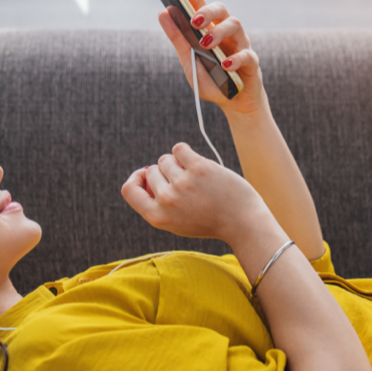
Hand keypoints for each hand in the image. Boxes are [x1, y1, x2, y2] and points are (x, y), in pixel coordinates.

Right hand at [121, 142, 269, 243]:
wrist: (242, 221)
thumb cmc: (210, 221)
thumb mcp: (177, 222)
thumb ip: (158, 203)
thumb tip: (146, 173)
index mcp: (157, 217)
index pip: (128, 190)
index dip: (135, 179)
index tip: (146, 176)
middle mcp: (167, 200)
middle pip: (151, 171)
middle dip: (165, 173)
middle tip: (186, 183)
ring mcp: (182, 183)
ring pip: (165, 159)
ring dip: (177, 163)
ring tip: (195, 177)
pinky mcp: (198, 168)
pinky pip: (179, 148)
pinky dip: (186, 152)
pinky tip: (198, 164)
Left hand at [158, 0, 266, 117]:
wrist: (233, 103)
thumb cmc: (211, 80)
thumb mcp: (189, 61)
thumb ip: (178, 38)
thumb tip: (163, 13)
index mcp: (210, 28)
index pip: (199, 3)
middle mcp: (226, 32)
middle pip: (220, 9)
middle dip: (206, 11)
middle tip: (193, 20)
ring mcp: (240, 44)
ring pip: (235, 25)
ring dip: (218, 32)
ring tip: (205, 43)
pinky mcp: (251, 62)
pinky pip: (246, 55)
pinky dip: (235, 59)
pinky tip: (224, 65)